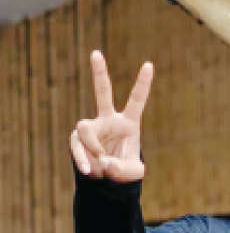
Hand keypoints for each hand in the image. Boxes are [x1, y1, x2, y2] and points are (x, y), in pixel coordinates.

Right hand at [69, 50, 152, 181]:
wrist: (107, 179)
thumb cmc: (124, 171)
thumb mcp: (132, 173)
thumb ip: (122, 169)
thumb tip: (105, 161)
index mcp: (128, 123)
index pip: (136, 100)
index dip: (142, 83)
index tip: (149, 64)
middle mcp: (109, 120)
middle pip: (102, 92)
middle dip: (99, 73)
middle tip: (96, 53)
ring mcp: (92, 127)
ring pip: (85, 127)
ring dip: (92, 146)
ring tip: (101, 161)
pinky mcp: (78, 138)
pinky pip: (77, 144)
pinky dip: (82, 159)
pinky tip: (89, 170)